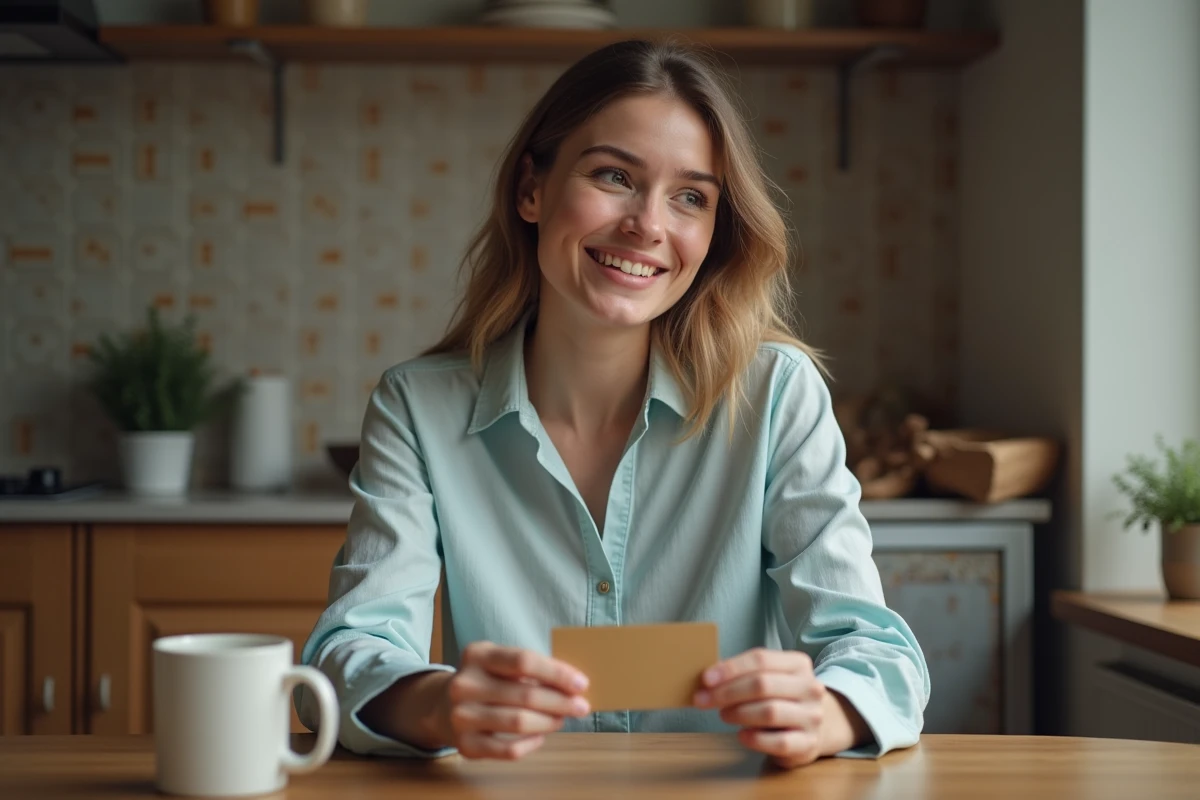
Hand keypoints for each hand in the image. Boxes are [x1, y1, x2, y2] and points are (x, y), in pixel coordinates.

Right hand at [434, 641, 591, 759]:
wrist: (442, 707)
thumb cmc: (485, 681)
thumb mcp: (499, 663)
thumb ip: (531, 668)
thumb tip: (573, 684)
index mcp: (477, 655)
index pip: (524, 661)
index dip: (557, 673)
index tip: (581, 683)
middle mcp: (464, 684)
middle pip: (526, 694)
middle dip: (560, 701)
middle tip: (581, 706)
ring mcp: (462, 716)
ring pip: (519, 722)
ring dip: (549, 722)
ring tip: (561, 719)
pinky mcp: (465, 744)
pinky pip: (509, 749)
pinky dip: (531, 743)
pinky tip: (540, 735)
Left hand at [693, 648, 864, 768]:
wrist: (819, 726)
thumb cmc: (783, 697)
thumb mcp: (769, 678)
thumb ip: (743, 674)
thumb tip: (707, 678)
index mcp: (799, 664)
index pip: (761, 659)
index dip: (730, 668)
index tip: (706, 679)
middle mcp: (810, 688)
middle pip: (762, 684)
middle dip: (727, 692)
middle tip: (703, 700)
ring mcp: (812, 716)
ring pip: (770, 711)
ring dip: (739, 713)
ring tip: (723, 715)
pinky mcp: (809, 744)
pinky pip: (779, 742)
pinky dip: (755, 738)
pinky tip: (742, 735)